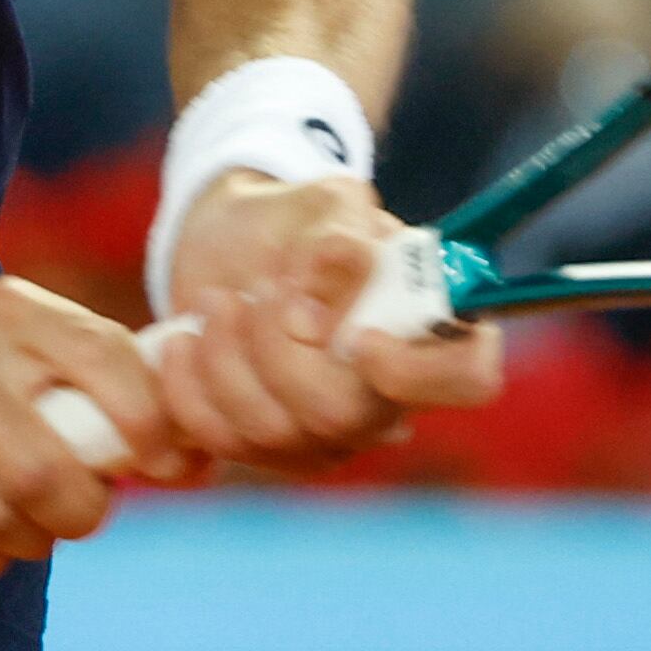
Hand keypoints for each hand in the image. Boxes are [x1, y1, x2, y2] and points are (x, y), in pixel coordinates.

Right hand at [0, 276, 194, 578]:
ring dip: (33, 539)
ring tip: (32, 524)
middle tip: (82, 509)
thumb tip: (199, 456)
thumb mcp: (19, 331)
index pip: (108, 364)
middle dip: (83, 509)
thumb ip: (101, 379)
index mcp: (10, 309)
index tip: (164, 463)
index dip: (152, 428)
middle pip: (46, 471)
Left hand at [156, 171, 504, 472]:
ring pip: (279, 434)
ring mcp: (329, 433)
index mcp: (432, 330)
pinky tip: (183, 342)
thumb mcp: (326, 203)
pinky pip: (226, 442)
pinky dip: (191, 390)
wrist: (233, 243)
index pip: (467, 379)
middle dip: (281, 352)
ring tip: (216, 301)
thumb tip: (329, 294)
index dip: (416, 374)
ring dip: (229, 361)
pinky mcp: (268, 447)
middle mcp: (391, 397)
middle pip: (349, 418)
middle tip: (254, 291)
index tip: (358, 337)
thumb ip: (339, 236)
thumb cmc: (298, 221)